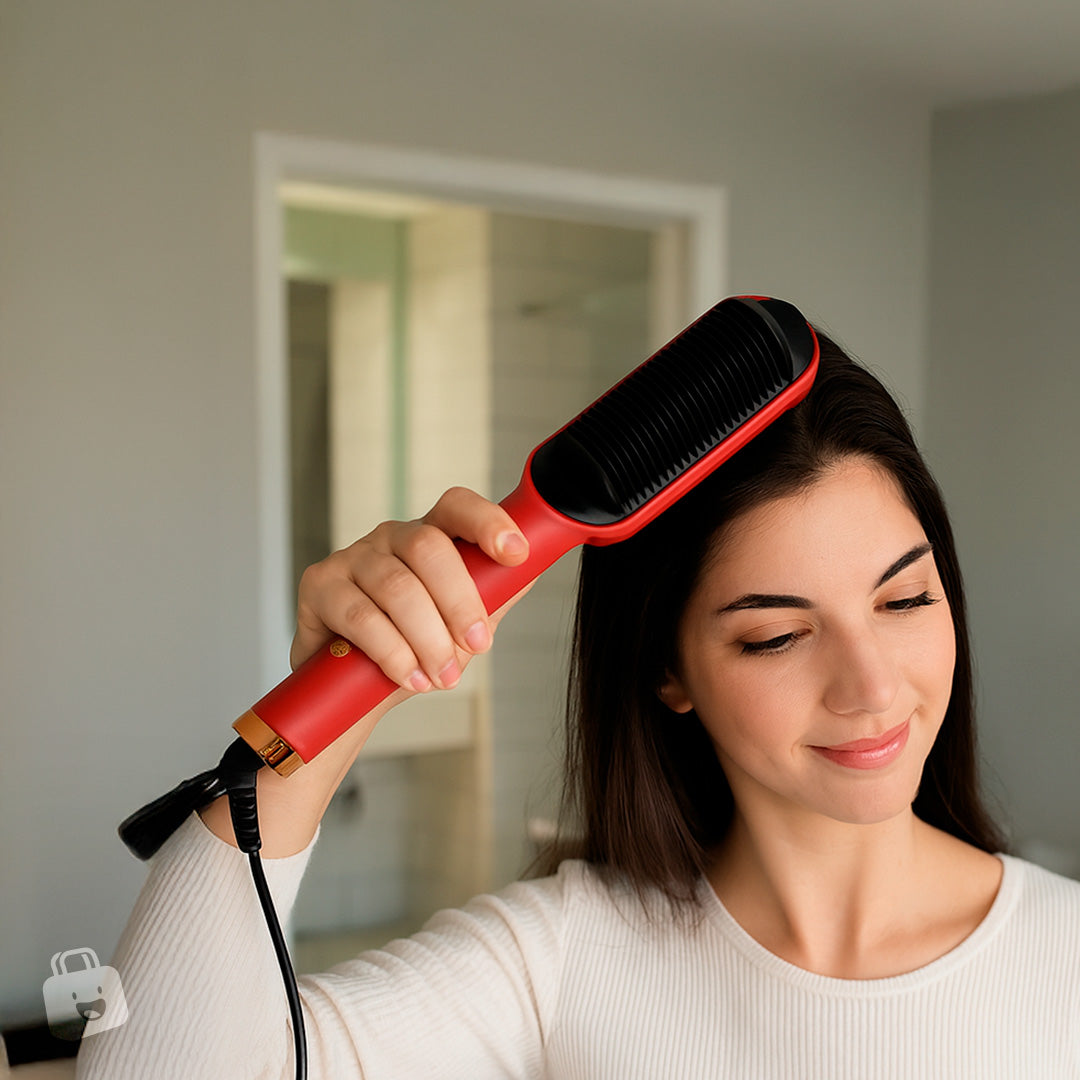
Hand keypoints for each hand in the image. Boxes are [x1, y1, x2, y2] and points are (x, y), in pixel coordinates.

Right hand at [291, 487, 531, 693]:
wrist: (353, 690)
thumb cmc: (411, 647)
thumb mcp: (460, 625)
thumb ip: (492, 596)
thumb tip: (533, 569)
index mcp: (429, 538)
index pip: (457, 507)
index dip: (489, 522)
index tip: (516, 553)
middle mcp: (390, 537)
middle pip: (429, 547)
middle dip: (460, 601)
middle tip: (478, 645)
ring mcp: (352, 557)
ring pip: (397, 587)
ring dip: (427, 638)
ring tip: (441, 676)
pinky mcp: (319, 584)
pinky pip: (361, 615)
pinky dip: (393, 652)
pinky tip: (409, 677)